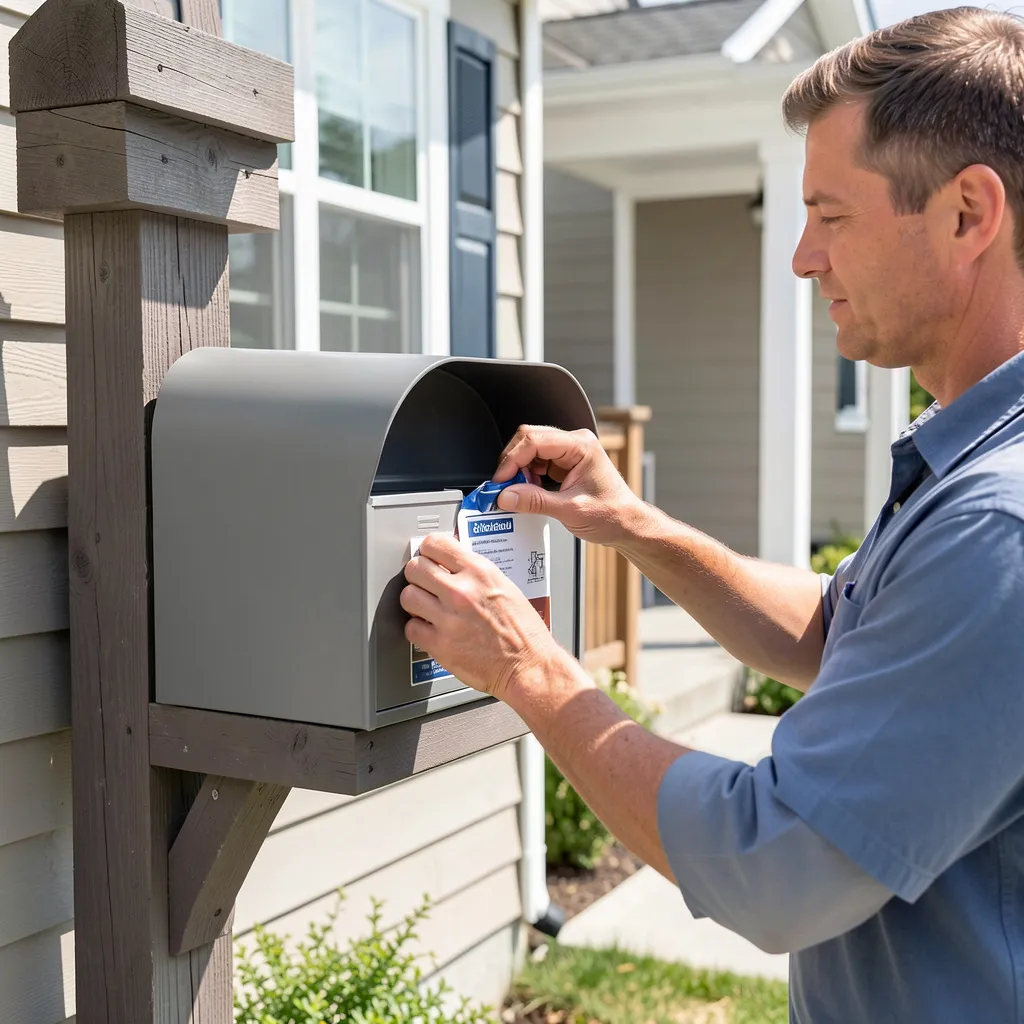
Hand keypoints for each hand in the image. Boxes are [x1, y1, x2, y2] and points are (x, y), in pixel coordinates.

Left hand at [401, 533, 563, 701]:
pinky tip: (431, 630)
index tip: (429, 557)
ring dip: (415, 602)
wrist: (528, 665)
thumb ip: (475, 573)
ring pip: (407, 596)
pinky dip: (419, 629)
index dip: (428, 551)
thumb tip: (451, 565)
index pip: (435, 544)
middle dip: (418, 575)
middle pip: (415, 569)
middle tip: (425, 584)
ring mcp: (448, 619)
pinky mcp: (440, 645)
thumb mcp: (505, 586)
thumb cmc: (522, 630)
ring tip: (426, 607)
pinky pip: (411, 628)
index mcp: (479, 572)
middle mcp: (461, 592)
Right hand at [491, 425, 640, 545]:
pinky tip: (528, 491)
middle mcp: (575, 443)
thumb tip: (506, 496)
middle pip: (529, 439)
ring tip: (519, 492)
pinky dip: (527, 476)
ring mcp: (569, 452)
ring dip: (519, 471)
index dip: (512, 460)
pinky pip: (537, 462)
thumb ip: (535, 502)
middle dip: (513, 463)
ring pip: (530, 451)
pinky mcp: (565, 464)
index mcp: (581, 446)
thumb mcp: (570, 510)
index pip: (535, 441)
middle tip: (503, 487)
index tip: (500, 481)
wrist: (628, 524)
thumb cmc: (612, 514)